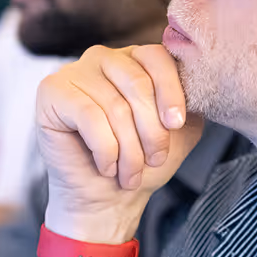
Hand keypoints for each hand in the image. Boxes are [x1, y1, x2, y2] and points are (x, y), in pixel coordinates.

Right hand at [35, 45, 202, 242]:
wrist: (106, 200)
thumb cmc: (141, 163)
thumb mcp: (179, 131)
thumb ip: (192, 101)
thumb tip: (205, 81)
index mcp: (134, 60)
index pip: (158, 57)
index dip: (171, 92)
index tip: (177, 125)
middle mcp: (103, 58)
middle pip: (138, 83)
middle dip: (152, 130)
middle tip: (154, 160)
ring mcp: (74, 71)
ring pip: (115, 105)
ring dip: (128, 149)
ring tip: (130, 174)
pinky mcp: (51, 91)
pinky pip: (88, 116)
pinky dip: (104, 149)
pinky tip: (106, 166)